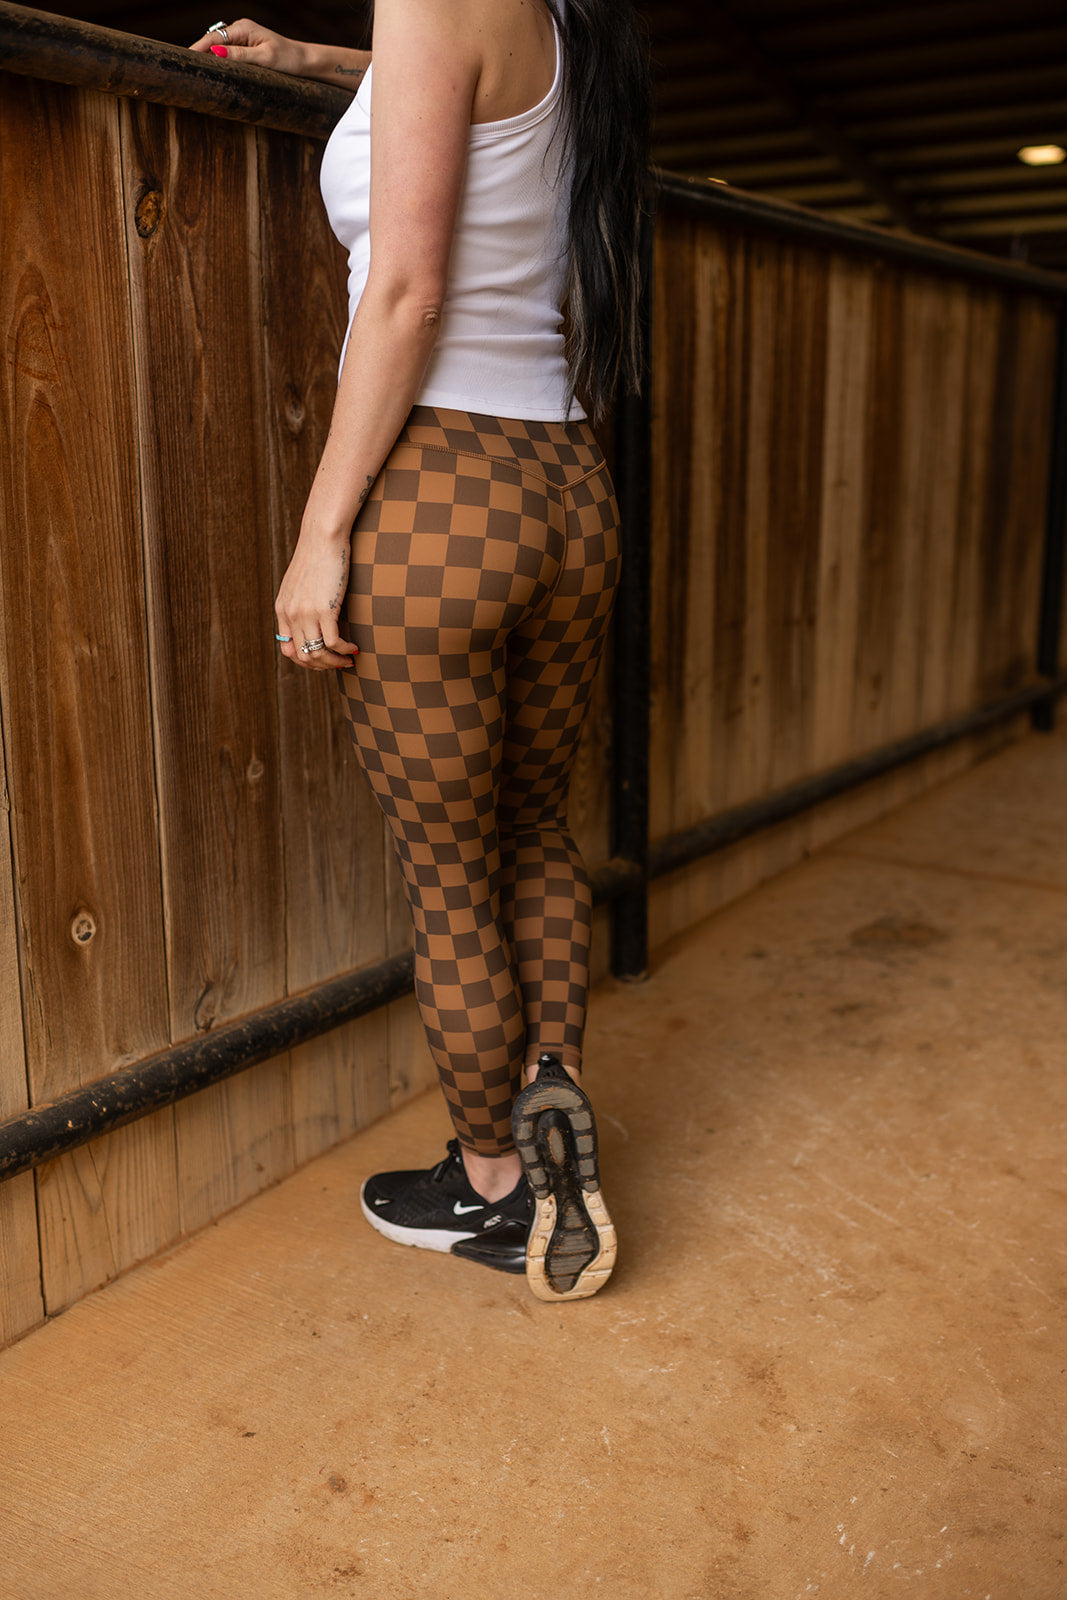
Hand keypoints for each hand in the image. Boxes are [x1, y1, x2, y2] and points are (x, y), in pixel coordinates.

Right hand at [189, 18, 307, 75]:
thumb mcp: (264, 59)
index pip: (213, 38)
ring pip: (218, 47)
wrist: (304, 62)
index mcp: (243, 29)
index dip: (197, 49)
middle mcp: (240, 30)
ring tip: (193, 70)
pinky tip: (211, 70)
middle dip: (199, 53)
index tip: (184, 59)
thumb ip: (240, 56)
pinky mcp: (246, 48)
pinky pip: (226, 53)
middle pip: (212, 41)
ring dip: (207, 57)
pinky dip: (217, 60)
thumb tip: (216, 53)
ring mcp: (242, 39)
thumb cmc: (288, 59)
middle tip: (183, 67)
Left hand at [275, 533, 359, 672]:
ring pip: (318, 654)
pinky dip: (345, 650)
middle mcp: (290, 615)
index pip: (288, 650)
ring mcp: (306, 613)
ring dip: (335, 662)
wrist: (322, 538)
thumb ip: (298, 603)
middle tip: (339, 664)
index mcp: (282, 609)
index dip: (307, 660)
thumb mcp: (298, 583)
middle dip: (323, 665)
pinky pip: (333, 642)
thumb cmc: (316, 556)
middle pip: (303, 656)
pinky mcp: (324, 610)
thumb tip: (310, 619)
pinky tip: (354, 648)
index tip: (324, 658)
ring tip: (348, 660)